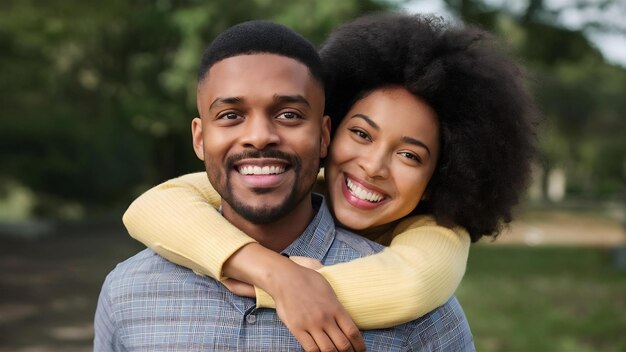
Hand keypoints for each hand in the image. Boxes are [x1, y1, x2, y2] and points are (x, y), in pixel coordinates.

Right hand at [223, 244, 364, 351]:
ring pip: (328, 350)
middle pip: (343, 344)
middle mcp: (326, 318)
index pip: (353, 332)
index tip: (360, 350)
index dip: (359, 345)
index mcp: (336, 308)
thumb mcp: (328, 289)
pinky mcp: (297, 329)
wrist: (285, 277)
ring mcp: (311, 324)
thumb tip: (344, 317)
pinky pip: (310, 349)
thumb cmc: (307, 280)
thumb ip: (337, 305)